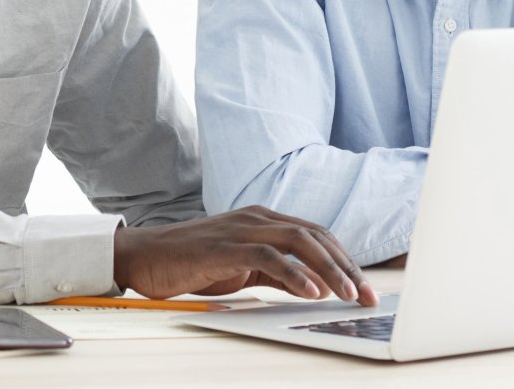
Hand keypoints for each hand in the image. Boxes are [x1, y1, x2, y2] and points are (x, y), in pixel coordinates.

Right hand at [112, 206, 378, 306]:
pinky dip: (293, 273)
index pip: (316, 235)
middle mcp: (257, 218)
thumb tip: (314, 286)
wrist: (145, 257)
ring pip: (298, 242)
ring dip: (328, 269)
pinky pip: (268, 257)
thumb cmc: (192, 262)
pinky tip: (312, 292)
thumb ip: (277, 273)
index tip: (364, 287)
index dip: (344, 259)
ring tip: (348, 294)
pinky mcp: (225, 246)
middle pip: (314, 236)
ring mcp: (241, 229)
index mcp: (263, 220)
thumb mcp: (243, 269)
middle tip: (367, 295)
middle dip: (346, 266)